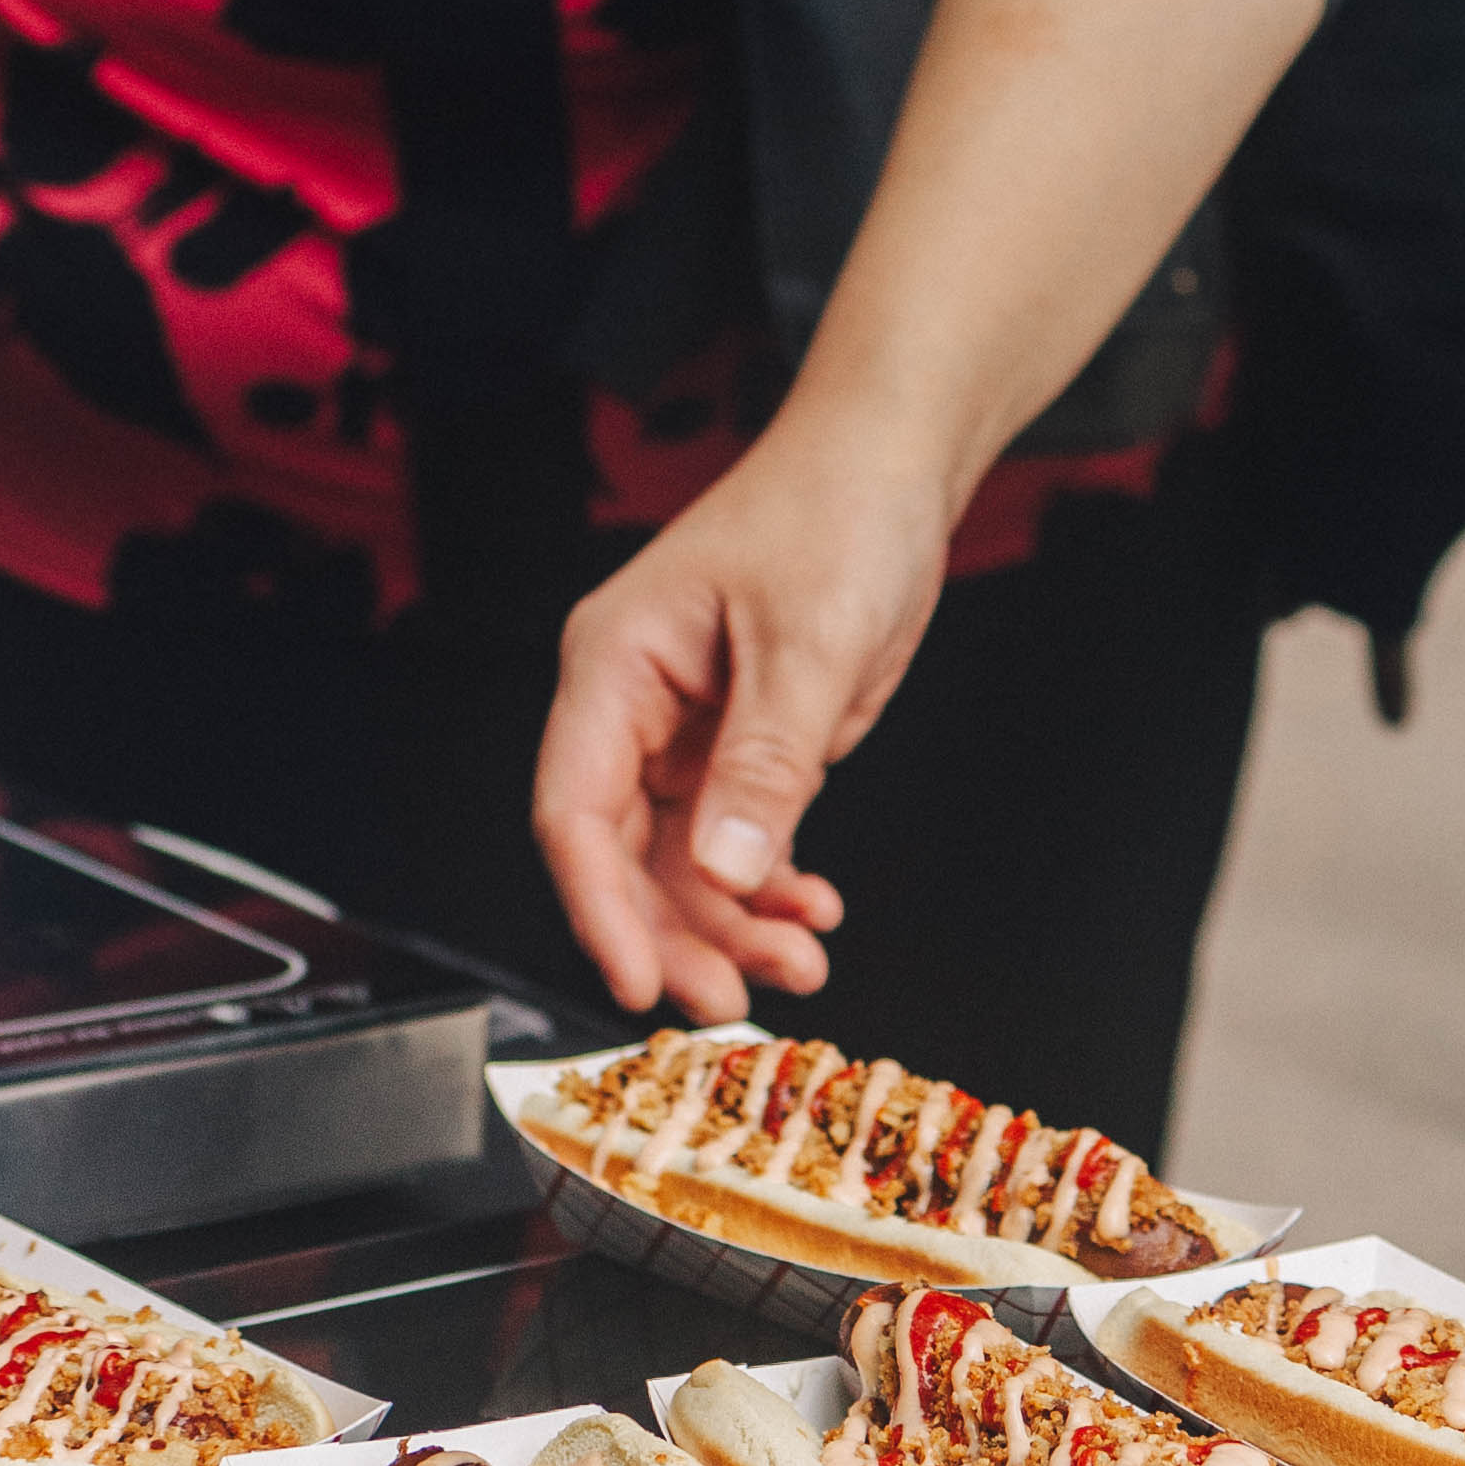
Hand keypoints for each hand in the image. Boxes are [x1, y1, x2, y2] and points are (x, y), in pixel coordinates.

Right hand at [535, 422, 951, 1017]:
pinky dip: (768, 888)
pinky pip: (731, 842)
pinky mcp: (735, 746)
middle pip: (620, 854)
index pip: (575, 810)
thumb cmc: (835, 512)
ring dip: (732, 925)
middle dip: (674, 935)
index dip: (598, 907)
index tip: (639, 984)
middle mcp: (632, 704)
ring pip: (678, 863)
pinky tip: (813, 912)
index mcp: (614, 664)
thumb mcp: (810, 641)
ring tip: (801, 964)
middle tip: (733, 1001)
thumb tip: (724, 873)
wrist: (889, 464)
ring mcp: (682, 730)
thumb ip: (766, 764)